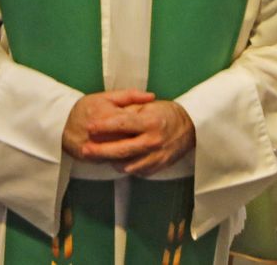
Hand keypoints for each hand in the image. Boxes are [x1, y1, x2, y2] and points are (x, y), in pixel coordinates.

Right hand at [62, 89, 156, 159]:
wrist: (61, 124)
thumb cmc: (86, 108)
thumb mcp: (106, 97)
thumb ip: (130, 96)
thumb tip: (152, 97)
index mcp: (106, 114)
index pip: (133, 122)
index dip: (146, 125)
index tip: (154, 125)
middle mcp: (100, 133)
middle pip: (130, 141)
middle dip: (143, 142)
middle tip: (153, 140)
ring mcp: (95, 147)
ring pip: (123, 154)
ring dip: (135, 153)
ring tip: (145, 149)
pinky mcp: (91, 158)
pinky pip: (113, 162)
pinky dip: (124, 160)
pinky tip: (132, 157)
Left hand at [79, 100, 196, 175]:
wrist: (191, 128)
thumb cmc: (166, 113)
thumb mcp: (149, 105)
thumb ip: (128, 110)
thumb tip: (106, 118)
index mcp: (150, 122)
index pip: (122, 125)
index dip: (104, 126)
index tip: (89, 127)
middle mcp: (153, 141)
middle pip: (121, 150)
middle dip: (100, 151)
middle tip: (85, 150)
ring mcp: (156, 157)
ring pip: (127, 165)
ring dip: (111, 161)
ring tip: (100, 155)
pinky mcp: (158, 167)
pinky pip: (137, 171)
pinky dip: (126, 167)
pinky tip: (118, 160)